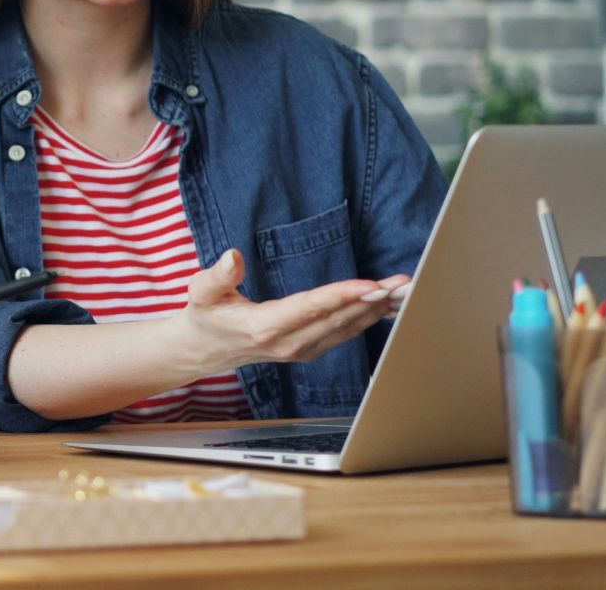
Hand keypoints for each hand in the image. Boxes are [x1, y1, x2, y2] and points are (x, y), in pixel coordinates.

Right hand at [177, 249, 404, 373]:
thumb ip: (217, 275)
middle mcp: (289, 343)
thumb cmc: (205, 315)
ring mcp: (302, 350)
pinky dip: (369, 320)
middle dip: (374, 300)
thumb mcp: (200, 291)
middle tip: (404, 283)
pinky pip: (345, 334)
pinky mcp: (310, 350)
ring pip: (347, 329)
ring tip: (406, 292)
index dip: (342, 296)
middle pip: (338, 319)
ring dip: (378, 310)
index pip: (311, 308)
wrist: (205, 350)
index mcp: (265, 326)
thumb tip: (232, 256)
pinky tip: (388, 307)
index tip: (371, 284)